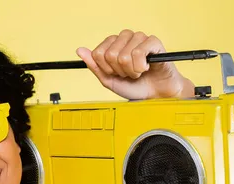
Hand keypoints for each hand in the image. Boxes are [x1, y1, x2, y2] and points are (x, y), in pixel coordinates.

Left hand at [77, 29, 194, 99]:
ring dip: (131, 70)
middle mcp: (124, 38)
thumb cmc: (134, 87)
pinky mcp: (153, 41)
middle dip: (119, 71)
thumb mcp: (108, 80)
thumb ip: (94, 66)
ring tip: (138, 72)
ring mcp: (139, 38)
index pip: (98, 53)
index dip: (106, 69)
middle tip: (129, 74)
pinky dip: (141, 66)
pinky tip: (146, 68)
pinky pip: (139, 52)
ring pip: (124, 55)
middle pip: (110, 54)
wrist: (154, 95)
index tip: (116, 74)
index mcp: (112, 44)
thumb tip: (79, 50)